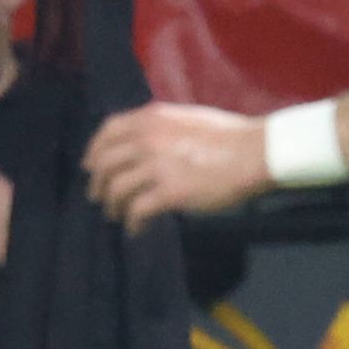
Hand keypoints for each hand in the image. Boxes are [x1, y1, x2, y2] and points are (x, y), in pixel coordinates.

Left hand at [83, 103, 272, 229]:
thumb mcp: (189, 118)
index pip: (108, 131)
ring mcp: (158, 166)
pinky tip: (137, 230)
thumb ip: (163, 127)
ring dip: (112, 206)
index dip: (94, 150)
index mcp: (152, 118)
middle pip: (105, 163)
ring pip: (116, 189)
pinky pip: (138, 210)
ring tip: (117, 216)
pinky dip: (133, 223)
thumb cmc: (232, 136)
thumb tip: (147, 143)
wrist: (257, 152)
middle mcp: (148, 139)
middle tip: (100, 198)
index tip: (91, 167)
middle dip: (97, 184)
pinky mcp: (171, 192)